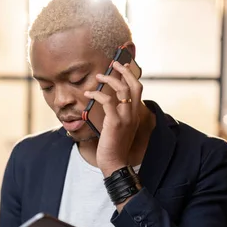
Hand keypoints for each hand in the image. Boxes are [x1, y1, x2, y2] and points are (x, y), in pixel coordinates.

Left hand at [84, 60, 143, 176]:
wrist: (115, 163)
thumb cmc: (114, 147)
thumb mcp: (120, 128)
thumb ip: (118, 115)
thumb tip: (108, 102)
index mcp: (136, 114)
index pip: (138, 88)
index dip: (131, 75)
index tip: (123, 66)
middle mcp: (134, 113)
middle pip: (134, 84)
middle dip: (124, 70)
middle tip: (114, 63)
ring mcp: (126, 118)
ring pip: (122, 89)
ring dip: (109, 79)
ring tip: (98, 77)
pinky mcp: (115, 122)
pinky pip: (108, 101)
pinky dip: (97, 94)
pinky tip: (88, 94)